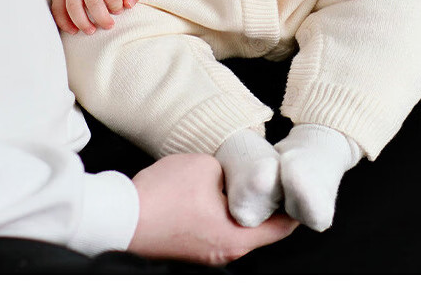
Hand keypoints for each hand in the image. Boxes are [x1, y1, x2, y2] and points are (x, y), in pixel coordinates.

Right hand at [51, 0, 142, 34]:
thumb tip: (129, 5)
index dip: (117, 7)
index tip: (118, 11)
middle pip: (93, 2)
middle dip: (101, 19)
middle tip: (108, 26)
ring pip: (74, 7)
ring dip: (82, 23)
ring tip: (91, 31)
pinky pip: (58, 8)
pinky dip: (64, 22)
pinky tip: (73, 30)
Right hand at [129, 154, 297, 265]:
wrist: (122, 216)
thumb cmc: (163, 195)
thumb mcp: (206, 167)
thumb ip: (231, 171)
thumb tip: (237, 173)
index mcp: (237, 239)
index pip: (281, 228)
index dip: (293, 205)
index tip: (299, 186)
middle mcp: (227, 253)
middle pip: (262, 230)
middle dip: (270, 203)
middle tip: (276, 177)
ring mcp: (208, 254)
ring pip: (239, 229)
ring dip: (246, 207)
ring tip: (250, 179)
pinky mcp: (192, 247)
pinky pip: (220, 229)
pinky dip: (227, 212)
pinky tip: (222, 191)